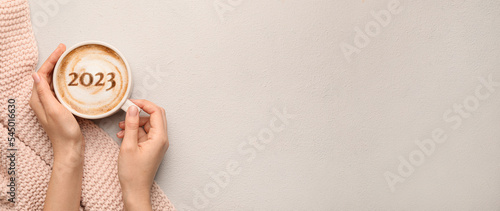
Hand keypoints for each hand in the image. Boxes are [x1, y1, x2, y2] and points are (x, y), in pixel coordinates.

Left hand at [29, 43, 83, 166]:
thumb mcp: (53, 110)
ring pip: (54, 81)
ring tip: (70, 60)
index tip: (61, 49)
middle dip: (56, 61)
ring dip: (61, 70)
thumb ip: (44, 92)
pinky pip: (60, 89)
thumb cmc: (63, 131)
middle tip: (67, 51)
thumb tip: (36, 75)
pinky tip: (74, 78)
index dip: (52, 60)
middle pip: (47, 75)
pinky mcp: (59, 107)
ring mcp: (50, 103)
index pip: (42, 73)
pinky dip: (66, 80)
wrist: (70, 148)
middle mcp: (42, 100)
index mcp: (38, 99)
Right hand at [117, 100, 168, 209]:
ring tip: (121, 129)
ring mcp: (158, 143)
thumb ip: (130, 125)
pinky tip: (123, 136)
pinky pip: (145, 133)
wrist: (136, 190)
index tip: (130, 102)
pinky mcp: (152, 147)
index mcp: (160, 138)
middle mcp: (162, 139)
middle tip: (125, 112)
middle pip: (154, 116)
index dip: (144, 104)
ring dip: (134, 123)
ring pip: (148, 125)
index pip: (156, 112)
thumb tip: (132, 108)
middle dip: (139, 113)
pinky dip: (135, 132)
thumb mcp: (128, 146)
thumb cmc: (133, 173)